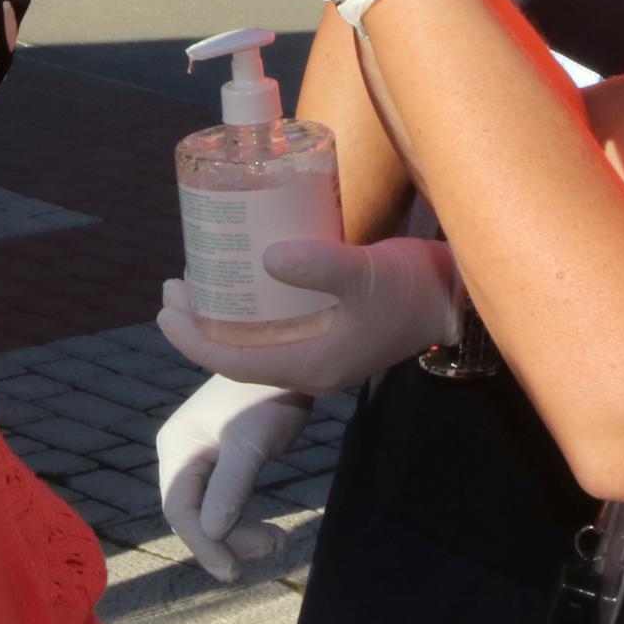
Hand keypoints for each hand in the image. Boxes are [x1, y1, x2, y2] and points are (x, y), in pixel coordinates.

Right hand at [155, 377, 311, 582]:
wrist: (288, 355)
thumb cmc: (267, 396)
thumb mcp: (250, 443)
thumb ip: (229, 487)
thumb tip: (212, 535)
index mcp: (177, 447)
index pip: (181, 510)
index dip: (204, 546)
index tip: (233, 572)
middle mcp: (180, 452)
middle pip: (194, 515)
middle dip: (230, 539)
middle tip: (275, 547)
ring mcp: (199, 454)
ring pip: (211, 511)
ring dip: (241, 532)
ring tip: (280, 540)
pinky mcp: (221, 456)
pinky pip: (223, 500)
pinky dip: (244, 518)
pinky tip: (270, 529)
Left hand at [158, 237, 460, 395]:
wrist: (456, 295)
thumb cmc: (412, 288)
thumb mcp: (364, 273)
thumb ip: (319, 265)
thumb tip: (265, 257)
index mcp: (310, 366)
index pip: (234, 362)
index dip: (193, 340)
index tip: (167, 310)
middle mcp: (310, 365)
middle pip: (238, 352)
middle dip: (200, 324)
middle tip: (173, 287)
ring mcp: (321, 348)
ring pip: (255, 338)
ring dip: (223, 314)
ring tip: (197, 278)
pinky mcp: (331, 328)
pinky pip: (277, 324)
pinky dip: (252, 305)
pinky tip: (246, 273)